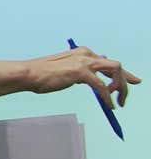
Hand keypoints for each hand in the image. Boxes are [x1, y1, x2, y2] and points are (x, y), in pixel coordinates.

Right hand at [26, 46, 140, 108]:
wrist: (28, 74)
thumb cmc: (42, 75)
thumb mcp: (65, 70)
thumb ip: (80, 72)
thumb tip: (94, 80)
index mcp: (81, 52)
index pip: (107, 62)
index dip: (121, 73)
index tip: (131, 80)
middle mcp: (85, 54)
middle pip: (115, 66)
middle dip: (126, 79)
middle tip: (130, 92)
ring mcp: (84, 62)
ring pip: (115, 71)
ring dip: (121, 87)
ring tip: (119, 101)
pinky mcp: (81, 72)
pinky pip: (102, 87)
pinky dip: (108, 97)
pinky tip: (109, 105)